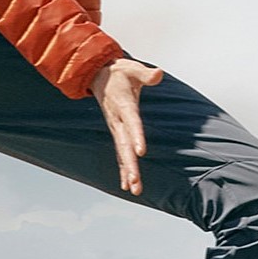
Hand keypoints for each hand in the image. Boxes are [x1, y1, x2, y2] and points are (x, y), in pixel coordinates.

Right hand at [93, 54, 163, 194]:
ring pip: (121, 153)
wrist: (98, 76)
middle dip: (130, 166)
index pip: (132, 123)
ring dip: (128, 172)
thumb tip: (159, 74)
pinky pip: (120, 153)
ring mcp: (116, 129)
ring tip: (135, 190)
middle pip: (124, 146)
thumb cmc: (119, 73)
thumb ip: (146, 74)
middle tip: (135, 184)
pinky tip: (127, 185)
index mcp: (124, 105)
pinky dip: (124, 169)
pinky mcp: (117, 133)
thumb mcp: (132, 68)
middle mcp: (117, 121)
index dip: (136, 137)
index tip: (141, 152)